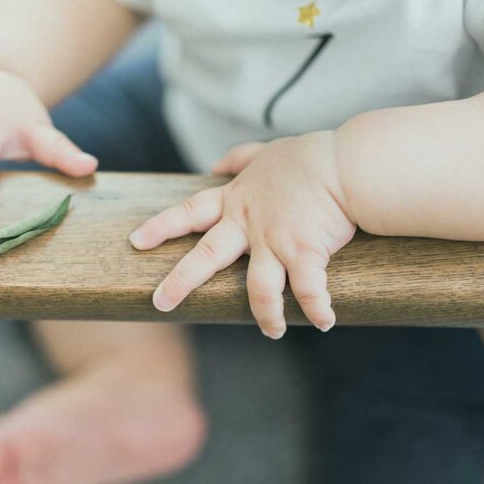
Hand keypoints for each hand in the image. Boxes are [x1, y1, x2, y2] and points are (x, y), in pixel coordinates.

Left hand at [129, 132, 356, 337]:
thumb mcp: (267, 153)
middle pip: (206, 256)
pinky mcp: (305, 252)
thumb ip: (240, 159)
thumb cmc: (311, 157)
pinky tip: (324, 322)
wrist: (346, 164)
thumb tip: (215, 165)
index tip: (136, 241)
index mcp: (237, 201)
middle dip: (180, 282)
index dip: (161, 227)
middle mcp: (249, 224)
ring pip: (258, 289)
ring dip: (266, 315)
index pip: (189, 213)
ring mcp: (275, 241)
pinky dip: (316, 309)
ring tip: (271, 331)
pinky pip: (308, 291)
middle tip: (160, 303)